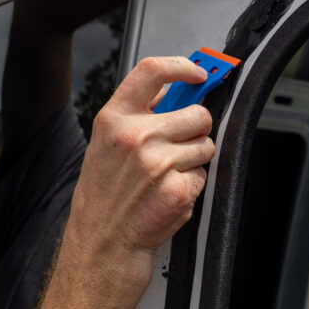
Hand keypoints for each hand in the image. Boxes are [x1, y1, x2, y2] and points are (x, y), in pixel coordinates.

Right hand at [60, 56, 214, 306]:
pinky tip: (168, 194)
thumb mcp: (104, 145)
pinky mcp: (178, 189)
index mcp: (114, 119)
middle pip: (197, 113)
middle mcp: (136, 136)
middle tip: (178, 146)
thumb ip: (135, 115)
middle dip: (196, 129)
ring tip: (165, 175)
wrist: (101, 242)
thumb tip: (173, 93)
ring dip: (194, 159)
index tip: (197, 73)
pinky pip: (204, 174)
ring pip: (206, 145)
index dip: (182, 66)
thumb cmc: (103, 196)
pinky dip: (192, 185)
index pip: (153, 71)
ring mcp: (158, 163)